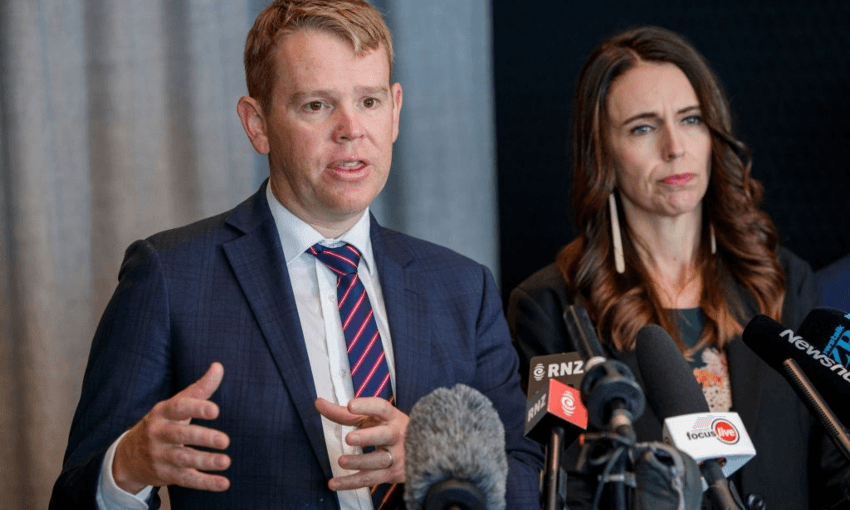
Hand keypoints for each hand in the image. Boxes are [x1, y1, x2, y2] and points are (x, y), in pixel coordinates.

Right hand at [112, 362, 230, 493]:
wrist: (128, 456)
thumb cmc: (163, 424)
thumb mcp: (176, 404)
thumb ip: (199, 389)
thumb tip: (218, 366)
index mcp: (163, 413)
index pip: (179, 408)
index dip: (197, 408)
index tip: (215, 410)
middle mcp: (159, 434)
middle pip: (181, 436)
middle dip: (203, 438)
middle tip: (225, 440)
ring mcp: (160, 456)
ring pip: (184, 459)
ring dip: (205, 461)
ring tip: (225, 461)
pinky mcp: (166, 475)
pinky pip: (186, 480)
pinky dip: (205, 483)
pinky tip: (223, 483)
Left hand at [315, 397, 407, 490]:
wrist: (422, 451)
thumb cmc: (388, 430)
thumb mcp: (371, 419)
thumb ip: (344, 413)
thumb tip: (318, 403)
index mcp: (390, 417)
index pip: (381, 407)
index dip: (366, 405)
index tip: (350, 405)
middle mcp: (396, 434)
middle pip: (384, 435)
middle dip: (367, 436)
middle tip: (349, 438)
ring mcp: (396, 455)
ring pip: (378, 460)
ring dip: (359, 462)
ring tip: (341, 461)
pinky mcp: (392, 473)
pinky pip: (370, 479)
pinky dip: (350, 482)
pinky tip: (334, 483)